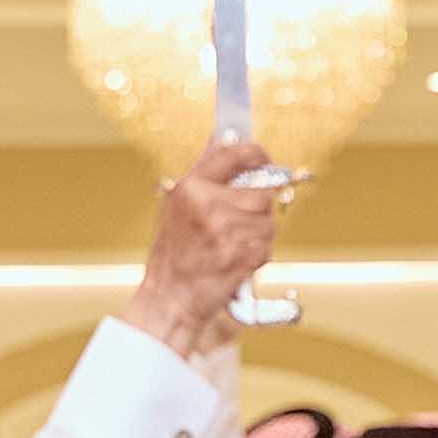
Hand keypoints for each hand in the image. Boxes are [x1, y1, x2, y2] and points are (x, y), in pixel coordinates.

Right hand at [122, 137, 288, 363]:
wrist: (170, 299)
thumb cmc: (172, 256)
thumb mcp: (175, 205)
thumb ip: (202, 172)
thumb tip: (220, 138)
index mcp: (191, 187)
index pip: (235, 154)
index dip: (257, 155)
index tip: (264, 160)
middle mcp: (209, 204)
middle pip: (262, 192)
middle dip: (256, 209)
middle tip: (238, 225)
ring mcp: (227, 230)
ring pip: (268, 221)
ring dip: (258, 235)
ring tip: (232, 246)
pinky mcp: (243, 254)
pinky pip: (267, 245)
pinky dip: (258, 254)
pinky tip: (235, 260)